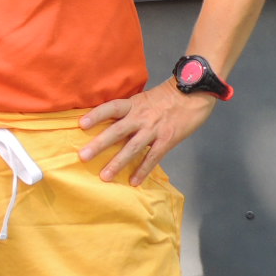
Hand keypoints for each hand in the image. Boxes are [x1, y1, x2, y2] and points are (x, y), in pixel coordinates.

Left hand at [78, 81, 217, 185]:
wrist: (194, 93)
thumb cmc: (167, 97)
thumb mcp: (144, 99)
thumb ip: (129, 112)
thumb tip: (110, 124)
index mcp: (133, 104)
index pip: (110, 108)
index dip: (96, 115)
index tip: (81, 124)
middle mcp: (141, 116)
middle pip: (117, 131)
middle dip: (99, 144)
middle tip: (83, 156)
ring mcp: (154, 129)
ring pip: (132, 148)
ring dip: (117, 163)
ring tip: (105, 176)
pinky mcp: (167, 139)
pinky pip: (153, 157)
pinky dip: (143, 170)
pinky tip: (134, 181)